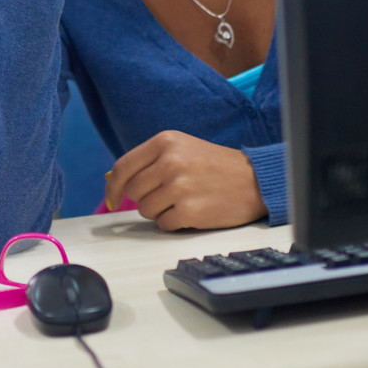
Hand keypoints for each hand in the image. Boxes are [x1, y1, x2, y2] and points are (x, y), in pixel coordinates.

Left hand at [103, 130, 266, 230]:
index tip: (112, 199)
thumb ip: (148, 161)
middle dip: (144, 199)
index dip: (113, 187)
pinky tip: (191, 212)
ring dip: (160, 212)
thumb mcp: (181, 149)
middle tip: (167, 196)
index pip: (123, 168)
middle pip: (133, 192)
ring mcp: (180, 186)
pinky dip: (173, 223)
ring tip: (182, 201)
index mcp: (165, 142)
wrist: (254, 180)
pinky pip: (163, 224)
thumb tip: (114, 181)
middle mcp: (170, 162)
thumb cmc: (214, 165)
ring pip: (146, 210)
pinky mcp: (190, 210)